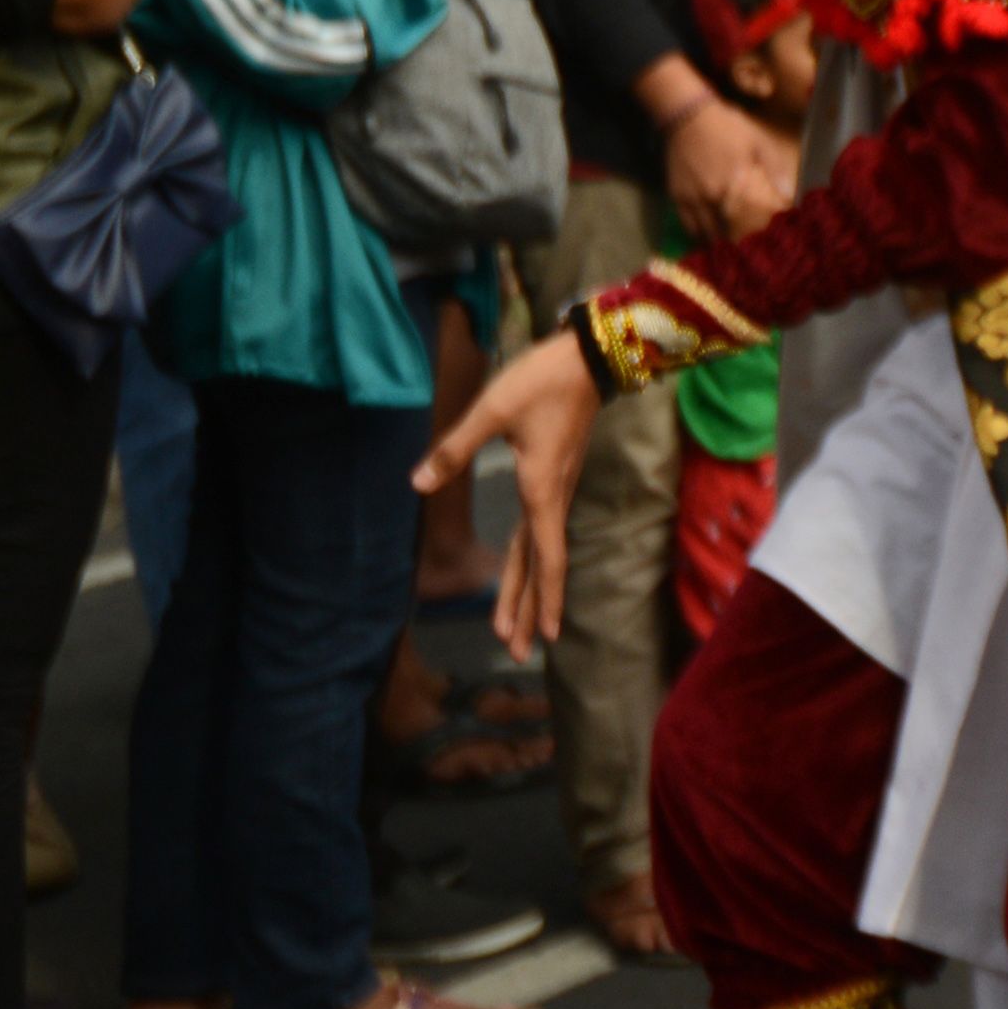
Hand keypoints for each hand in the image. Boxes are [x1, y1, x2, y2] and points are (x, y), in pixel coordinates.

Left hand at [415, 328, 595, 654]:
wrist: (589, 356)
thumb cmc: (542, 381)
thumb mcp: (494, 410)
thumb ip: (455, 448)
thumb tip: (418, 484)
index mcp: (541, 489)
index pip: (544, 556)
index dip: (542, 597)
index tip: (543, 635)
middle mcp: (552, 497)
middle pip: (541, 564)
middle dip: (529, 608)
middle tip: (519, 652)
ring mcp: (556, 488)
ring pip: (541, 550)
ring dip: (529, 589)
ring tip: (518, 627)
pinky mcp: (554, 476)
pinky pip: (542, 531)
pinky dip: (533, 561)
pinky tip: (526, 568)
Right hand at [663, 89, 797, 245]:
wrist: (687, 117)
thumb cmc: (728, 128)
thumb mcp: (759, 142)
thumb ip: (776, 169)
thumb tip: (790, 195)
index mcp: (734, 185)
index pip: (743, 223)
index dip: (751, 241)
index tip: (762, 251)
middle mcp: (711, 197)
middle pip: (722, 234)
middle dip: (734, 247)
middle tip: (746, 256)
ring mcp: (691, 199)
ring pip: (703, 233)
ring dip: (716, 245)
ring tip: (728, 254)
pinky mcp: (676, 197)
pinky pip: (687, 225)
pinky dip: (697, 236)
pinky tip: (707, 240)